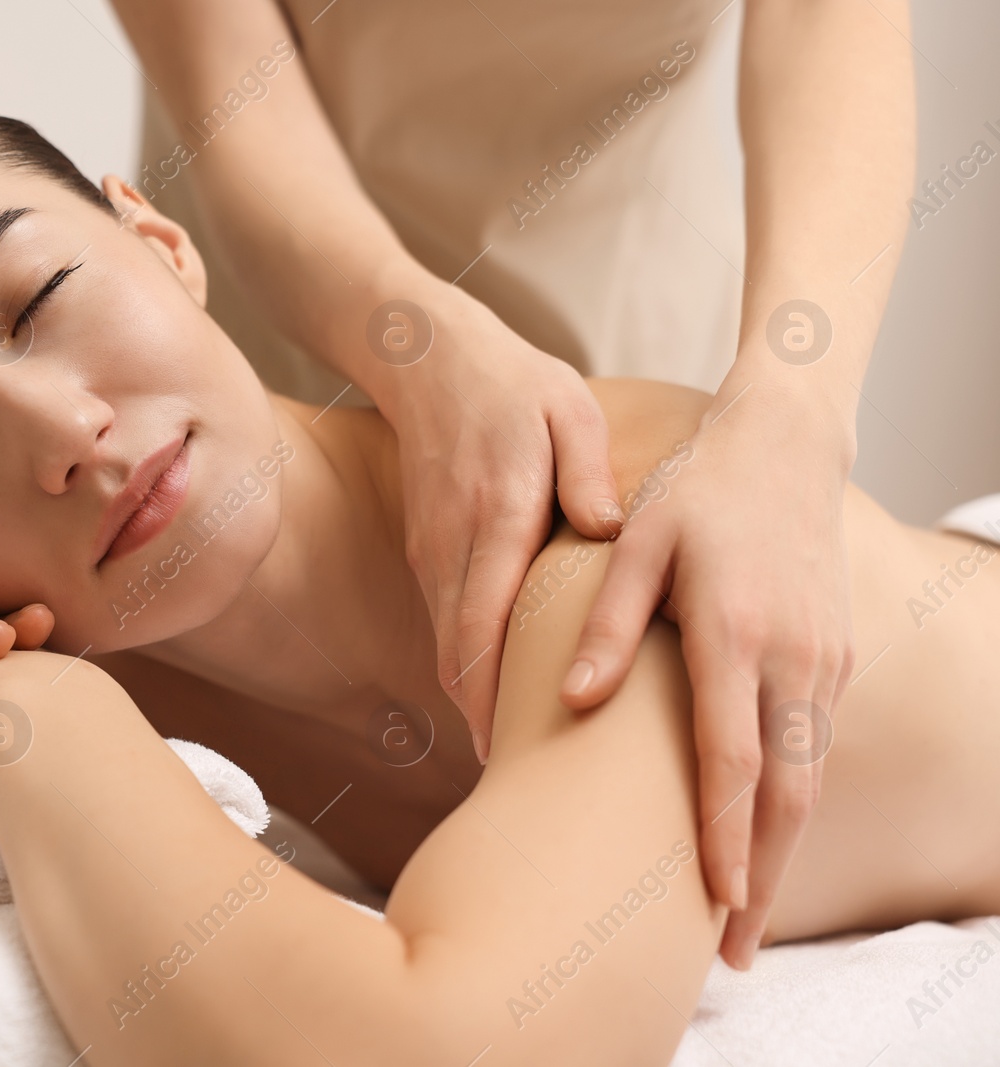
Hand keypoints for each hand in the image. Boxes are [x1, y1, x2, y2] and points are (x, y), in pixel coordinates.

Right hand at [377, 274, 621, 759]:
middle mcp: (452, 545)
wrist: (427, 358)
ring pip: (446, 646)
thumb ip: (586, 474)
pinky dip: (467, 665)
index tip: (510, 752)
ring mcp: (432, 551)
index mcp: (494, 515)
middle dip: (484, 721)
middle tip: (524, 781)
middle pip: (456, 655)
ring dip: (474, 699)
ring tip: (519, 751)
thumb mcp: (566, 411)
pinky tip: (501, 692)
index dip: (492, 695)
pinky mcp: (427, 550)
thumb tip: (609, 531)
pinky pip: (445, 622)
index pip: (482, 625)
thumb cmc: (512, 385)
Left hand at [560, 381, 854, 968]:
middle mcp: (792, 657)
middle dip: (763, 879)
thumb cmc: (698, 493)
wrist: (786, 445)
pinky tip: (761, 834)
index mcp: (734, 632)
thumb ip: (607, 626)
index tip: (714, 904)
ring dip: (782, 850)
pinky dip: (793, 800)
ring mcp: (822, 659)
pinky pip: (814, 743)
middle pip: (788, 794)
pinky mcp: (833, 655)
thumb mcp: (637, 544)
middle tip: (738, 952)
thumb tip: (574, 703)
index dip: (724, 837)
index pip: (734, 758)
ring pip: (810, 777)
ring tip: (746, 915)